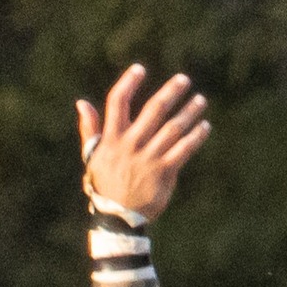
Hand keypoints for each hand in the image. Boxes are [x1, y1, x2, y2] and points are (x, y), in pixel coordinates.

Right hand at [77, 66, 211, 220]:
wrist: (117, 217)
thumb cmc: (105, 184)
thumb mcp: (92, 156)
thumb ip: (90, 129)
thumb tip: (82, 103)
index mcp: (112, 139)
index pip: (117, 103)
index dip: (129, 83)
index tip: (140, 69)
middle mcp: (130, 145)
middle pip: (153, 110)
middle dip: (170, 92)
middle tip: (184, 79)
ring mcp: (148, 159)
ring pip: (173, 128)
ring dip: (189, 112)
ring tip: (200, 100)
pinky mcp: (164, 172)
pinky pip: (184, 150)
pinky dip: (196, 137)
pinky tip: (204, 126)